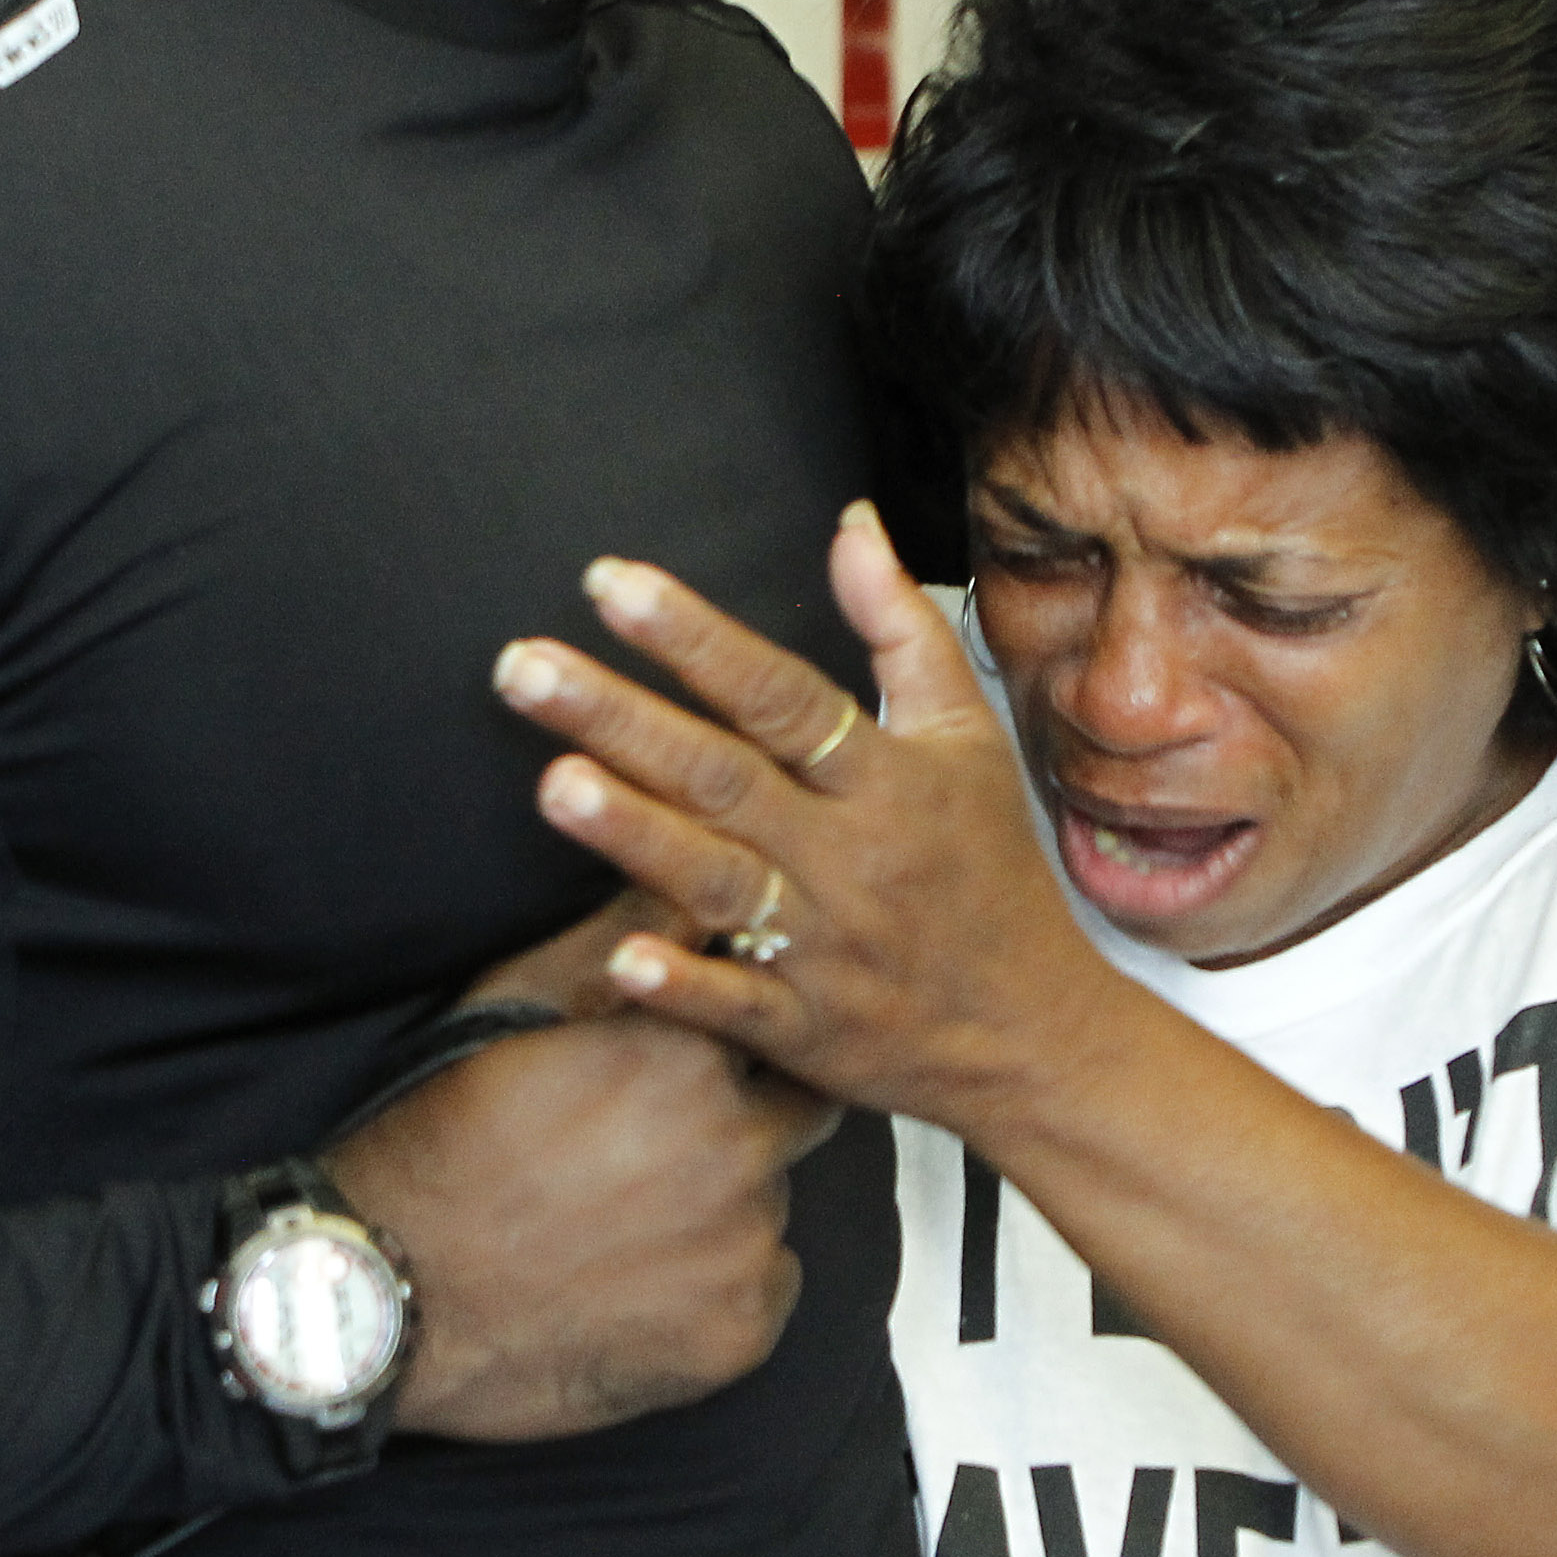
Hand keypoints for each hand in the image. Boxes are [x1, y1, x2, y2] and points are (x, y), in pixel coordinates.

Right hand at [328, 931, 839, 1440]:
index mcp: (687, 1051)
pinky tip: (641, 1283)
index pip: (764, 1015)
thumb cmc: (438, 1141)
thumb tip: (692, 879)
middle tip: (656, 1147)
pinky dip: (721, 1284)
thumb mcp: (513, 1004)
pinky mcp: (741, 1333)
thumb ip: (620, 934)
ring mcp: (744, 1248)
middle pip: (796, 1109)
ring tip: (629, 1221)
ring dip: (726, 1203)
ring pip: (772, 1202)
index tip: (685, 1060)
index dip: (726, 1036)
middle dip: (746, 1117)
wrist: (384, 1297)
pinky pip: (765, 1286)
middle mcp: (736, 1147)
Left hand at [492, 504, 1126, 1129]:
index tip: (611, 584)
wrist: (1036, 1031)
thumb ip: (900, 627)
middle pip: (722, 774)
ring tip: (553, 782)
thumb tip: (853, 525)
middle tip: (521, 667)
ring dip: (634, 833)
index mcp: (886, 777)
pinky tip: (622, 957)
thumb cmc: (990, 871)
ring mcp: (824, 946)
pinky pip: (739, 1003)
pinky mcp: (805, 1029)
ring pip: (718, 880)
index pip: (780, 692)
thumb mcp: (968, 737)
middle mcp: (849, 855)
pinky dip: (684, 983)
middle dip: (619, 717)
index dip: (696, 638)